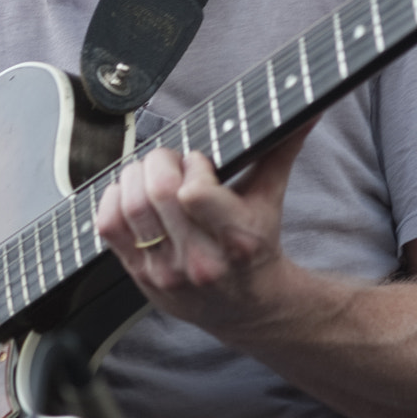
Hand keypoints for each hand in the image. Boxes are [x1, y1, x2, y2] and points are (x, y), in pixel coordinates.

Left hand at [95, 125, 312, 323]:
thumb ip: (282, 150)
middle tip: (172, 162)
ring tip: (153, 176)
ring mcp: (167, 272)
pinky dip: (113, 199)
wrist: (248, 308)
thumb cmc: (258, 246)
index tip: (201, 162)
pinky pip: (108, 226)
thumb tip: (308, 109)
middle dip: (160, 162)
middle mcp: (200, 261)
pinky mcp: (141, 276)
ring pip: (129, 206)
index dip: (192, 166)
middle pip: (156, 194)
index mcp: (237, 239)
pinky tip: (132, 194)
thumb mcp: (270, 200)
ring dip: (135, 177)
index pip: (193, 192)